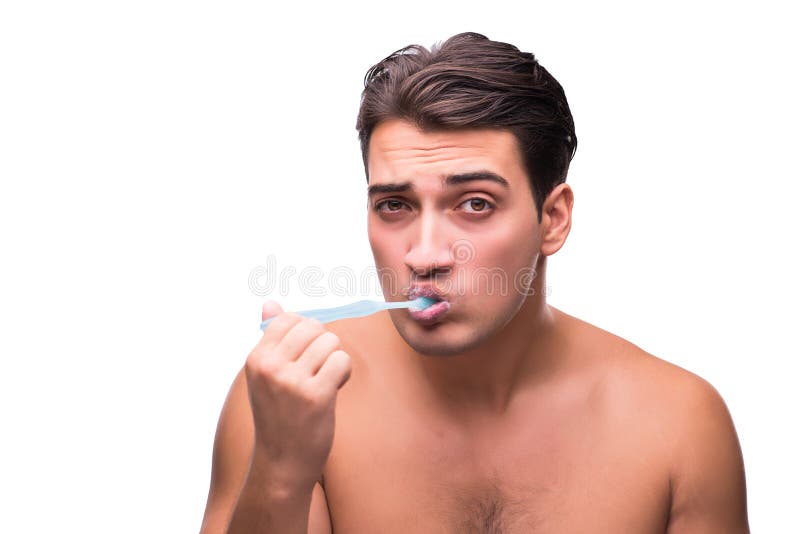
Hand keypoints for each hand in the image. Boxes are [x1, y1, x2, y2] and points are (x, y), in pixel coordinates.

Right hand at [244, 300, 351, 491]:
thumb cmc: (278, 416)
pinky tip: (333, 389)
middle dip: (323, 345)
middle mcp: (270, 367)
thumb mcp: (265, 376)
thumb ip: (271, 338)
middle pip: (314, 327)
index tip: (305, 357)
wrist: (282, 463)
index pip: (290, 319)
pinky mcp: (316, 396)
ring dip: (335, 360)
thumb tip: (270, 302)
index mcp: (256, 358)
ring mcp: (292, 381)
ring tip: (324, 382)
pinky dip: (344, 373)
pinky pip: (342, 361)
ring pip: (331, 342)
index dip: (307, 334)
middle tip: (317, 370)